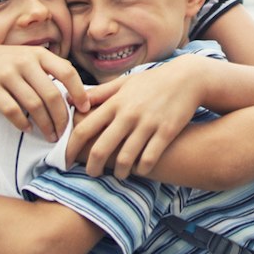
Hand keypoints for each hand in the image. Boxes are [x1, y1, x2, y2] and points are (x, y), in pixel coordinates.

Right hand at [0, 44, 87, 139]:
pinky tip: (28, 130)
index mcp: (39, 54)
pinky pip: (12, 110)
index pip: (68, 72)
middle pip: (52, 95)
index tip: (85, 109)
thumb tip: (78, 93)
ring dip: (45, 125)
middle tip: (64, 133)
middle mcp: (25, 62)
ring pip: (34, 105)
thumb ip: (50, 70)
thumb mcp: (29, 57)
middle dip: (61, 118)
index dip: (79, 92)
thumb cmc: (7, 64)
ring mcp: (7, 74)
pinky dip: (22, 123)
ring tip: (50, 136)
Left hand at [68, 55, 207, 177]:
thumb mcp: (124, 83)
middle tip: (92, 174)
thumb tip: (72, 100)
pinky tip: (140, 169)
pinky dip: (141, 169)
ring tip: (119, 174)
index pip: (84, 129)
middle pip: (101, 149)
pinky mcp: (166, 132)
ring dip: (119, 172)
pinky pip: (148, 159)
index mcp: (115, 102)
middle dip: (93, 168)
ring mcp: (148, 124)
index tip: (65, 160)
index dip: (70, 148)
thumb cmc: (153, 82)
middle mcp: (128, 114)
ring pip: (125, 159)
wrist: (188, 78)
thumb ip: (100, 94)